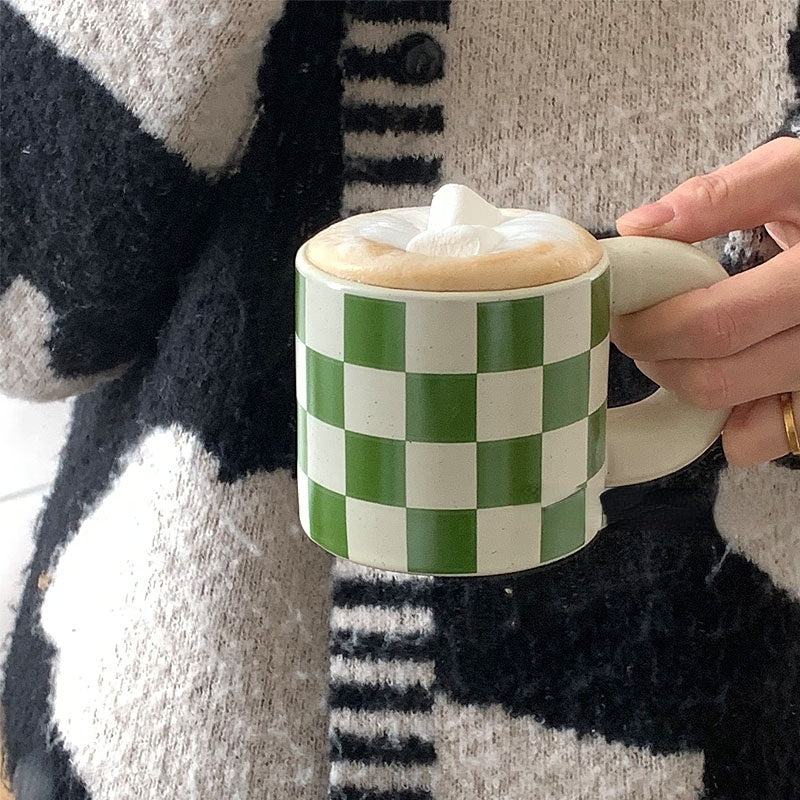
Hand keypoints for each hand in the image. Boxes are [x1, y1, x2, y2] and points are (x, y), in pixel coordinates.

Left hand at [612, 136, 799, 466]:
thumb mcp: (790, 178)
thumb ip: (722, 195)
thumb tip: (638, 226)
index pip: (714, 325)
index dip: (650, 326)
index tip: (620, 308)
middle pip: (712, 378)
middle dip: (653, 355)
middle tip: (637, 326)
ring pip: (725, 411)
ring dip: (677, 382)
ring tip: (672, 343)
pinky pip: (757, 441)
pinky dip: (721, 420)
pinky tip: (716, 372)